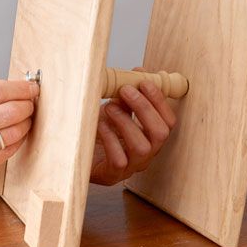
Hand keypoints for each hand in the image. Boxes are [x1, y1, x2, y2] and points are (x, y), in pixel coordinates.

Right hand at [0, 79, 38, 180]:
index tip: (32, 88)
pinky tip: (15, 133)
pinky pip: (10, 151)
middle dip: (27, 106)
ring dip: (26, 123)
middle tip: (29, 104)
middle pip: (11, 113)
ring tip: (23, 118)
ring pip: (14, 133)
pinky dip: (19, 140)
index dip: (22, 89)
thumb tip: (22, 88)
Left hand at [90, 68, 175, 185]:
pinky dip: (110, 138)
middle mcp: (147, 154)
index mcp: (151, 137)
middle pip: (160, 133)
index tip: (144, 82)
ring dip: (126, 121)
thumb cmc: (100, 131)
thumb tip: (139, 72)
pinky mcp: (113, 174)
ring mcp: (131, 166)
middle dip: (144, 108)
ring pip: (141, 147)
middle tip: (125, 90)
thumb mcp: (117, 109)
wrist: (77, 151)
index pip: (169, 121)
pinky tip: (100, 124)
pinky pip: (119, 159)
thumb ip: (129, 95)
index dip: (159, 101)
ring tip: (109, 106)